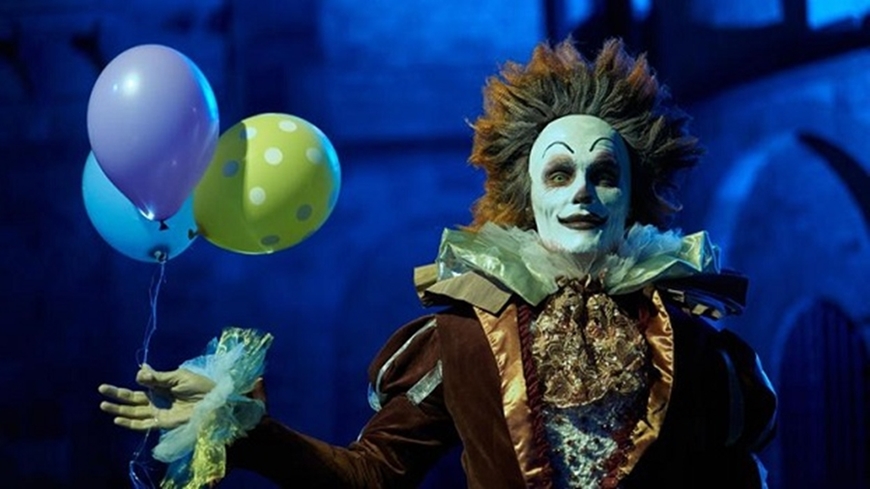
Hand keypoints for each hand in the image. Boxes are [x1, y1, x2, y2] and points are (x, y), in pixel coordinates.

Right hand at [98, 364, 215, 430]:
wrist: (214, 402)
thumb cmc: (200, 387)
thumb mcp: (179, 377)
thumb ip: (158, 377)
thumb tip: (139, 370)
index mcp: (162, 385)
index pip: (143, 383)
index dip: (138, 378)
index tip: (138, 373)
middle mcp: (157, 399)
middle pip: (132, 397)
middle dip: (116, 393)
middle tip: (101, 388)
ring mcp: (158, 411)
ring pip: (133, 411)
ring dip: (118, 408)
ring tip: (103, 404)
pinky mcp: (161, 423)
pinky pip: (142, 424)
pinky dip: (129, 423)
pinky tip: (117, 419)